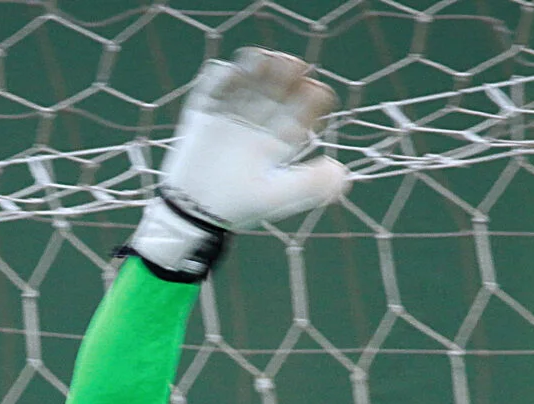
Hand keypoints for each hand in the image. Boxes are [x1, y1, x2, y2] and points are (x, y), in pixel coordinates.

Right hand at [127, 49, 351, 279]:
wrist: (191, 212)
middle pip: (279, 89)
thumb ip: (310, 185)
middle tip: (293, 66)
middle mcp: (258, 125)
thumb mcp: (276, 197)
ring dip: (259, 66)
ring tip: (265, 61)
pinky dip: (224, 74)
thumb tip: (342, 173)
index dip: (312, 97)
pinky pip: (215, 85)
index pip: (303, 111)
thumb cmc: (236, 208)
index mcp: (279, 142)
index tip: (315, 91)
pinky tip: (233, 72)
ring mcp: (231, 116)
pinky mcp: (205, 113)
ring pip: (250, 80)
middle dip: (288, 73)